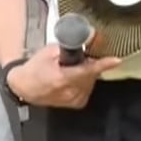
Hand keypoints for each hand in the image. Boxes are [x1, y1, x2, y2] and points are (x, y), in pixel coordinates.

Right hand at [6, 45, 120, 110]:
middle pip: (91, 74)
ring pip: (92, 81)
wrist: (24, 87)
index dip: (103, 64)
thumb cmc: (35, 68)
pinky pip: (89, 88)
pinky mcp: (77, 104)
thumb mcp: (49, 51)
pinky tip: (74, 79)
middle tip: (77, 59)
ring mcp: (73, 100)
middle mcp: (70, 92)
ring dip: (87, 73)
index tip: (116, 60)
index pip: (87, 70)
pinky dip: (85, 81)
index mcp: (62, 78)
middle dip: (89, 64)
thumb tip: (89, 36)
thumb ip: (70, 46)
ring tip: (72, 70)